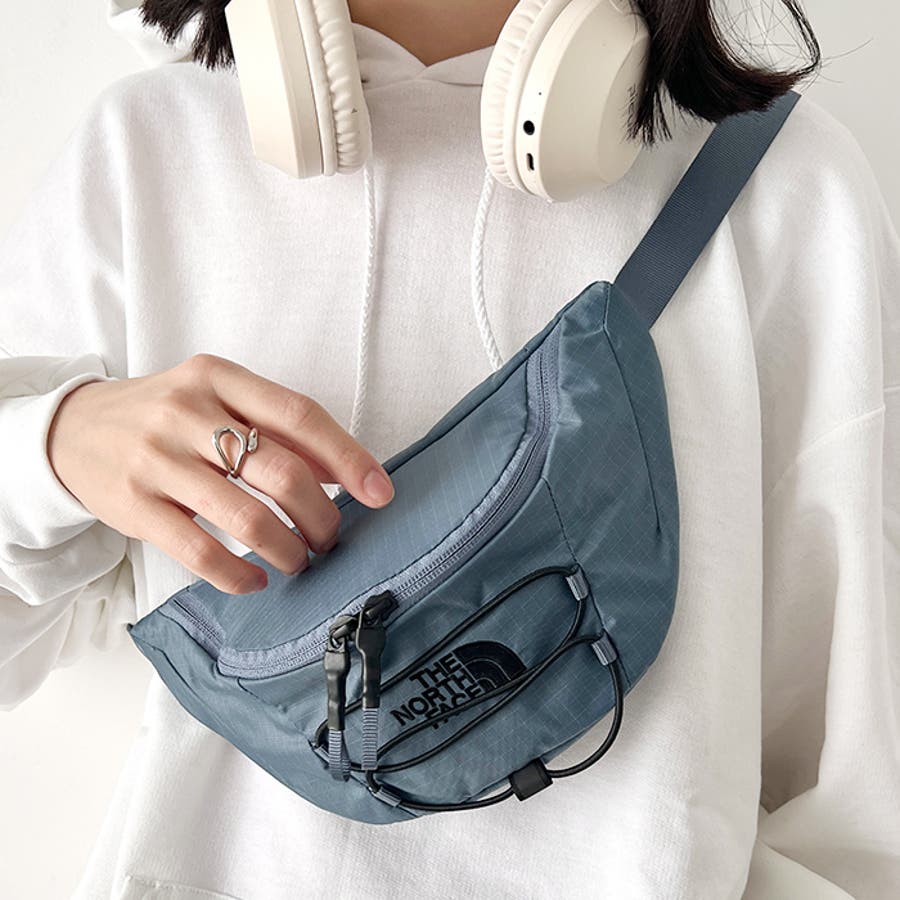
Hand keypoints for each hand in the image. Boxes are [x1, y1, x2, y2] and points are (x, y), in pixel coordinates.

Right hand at [46, 353, 394, 593]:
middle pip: (281, 472)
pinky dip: (239, 574)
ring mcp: (157, 459)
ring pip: (246, 517)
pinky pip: (200, 552)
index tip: (380, 493)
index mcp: (219, 378)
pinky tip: (255, 579)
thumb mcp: (218, 399)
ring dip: (287, 550)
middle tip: (330, 538)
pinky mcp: (134, 506)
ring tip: (298, 560)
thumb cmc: (167, 416)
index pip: (300, 415)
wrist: (73, 429)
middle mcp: (188, 412)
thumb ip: (278, 428)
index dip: (348, 457)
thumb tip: (347, 472)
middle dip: (320, 516)